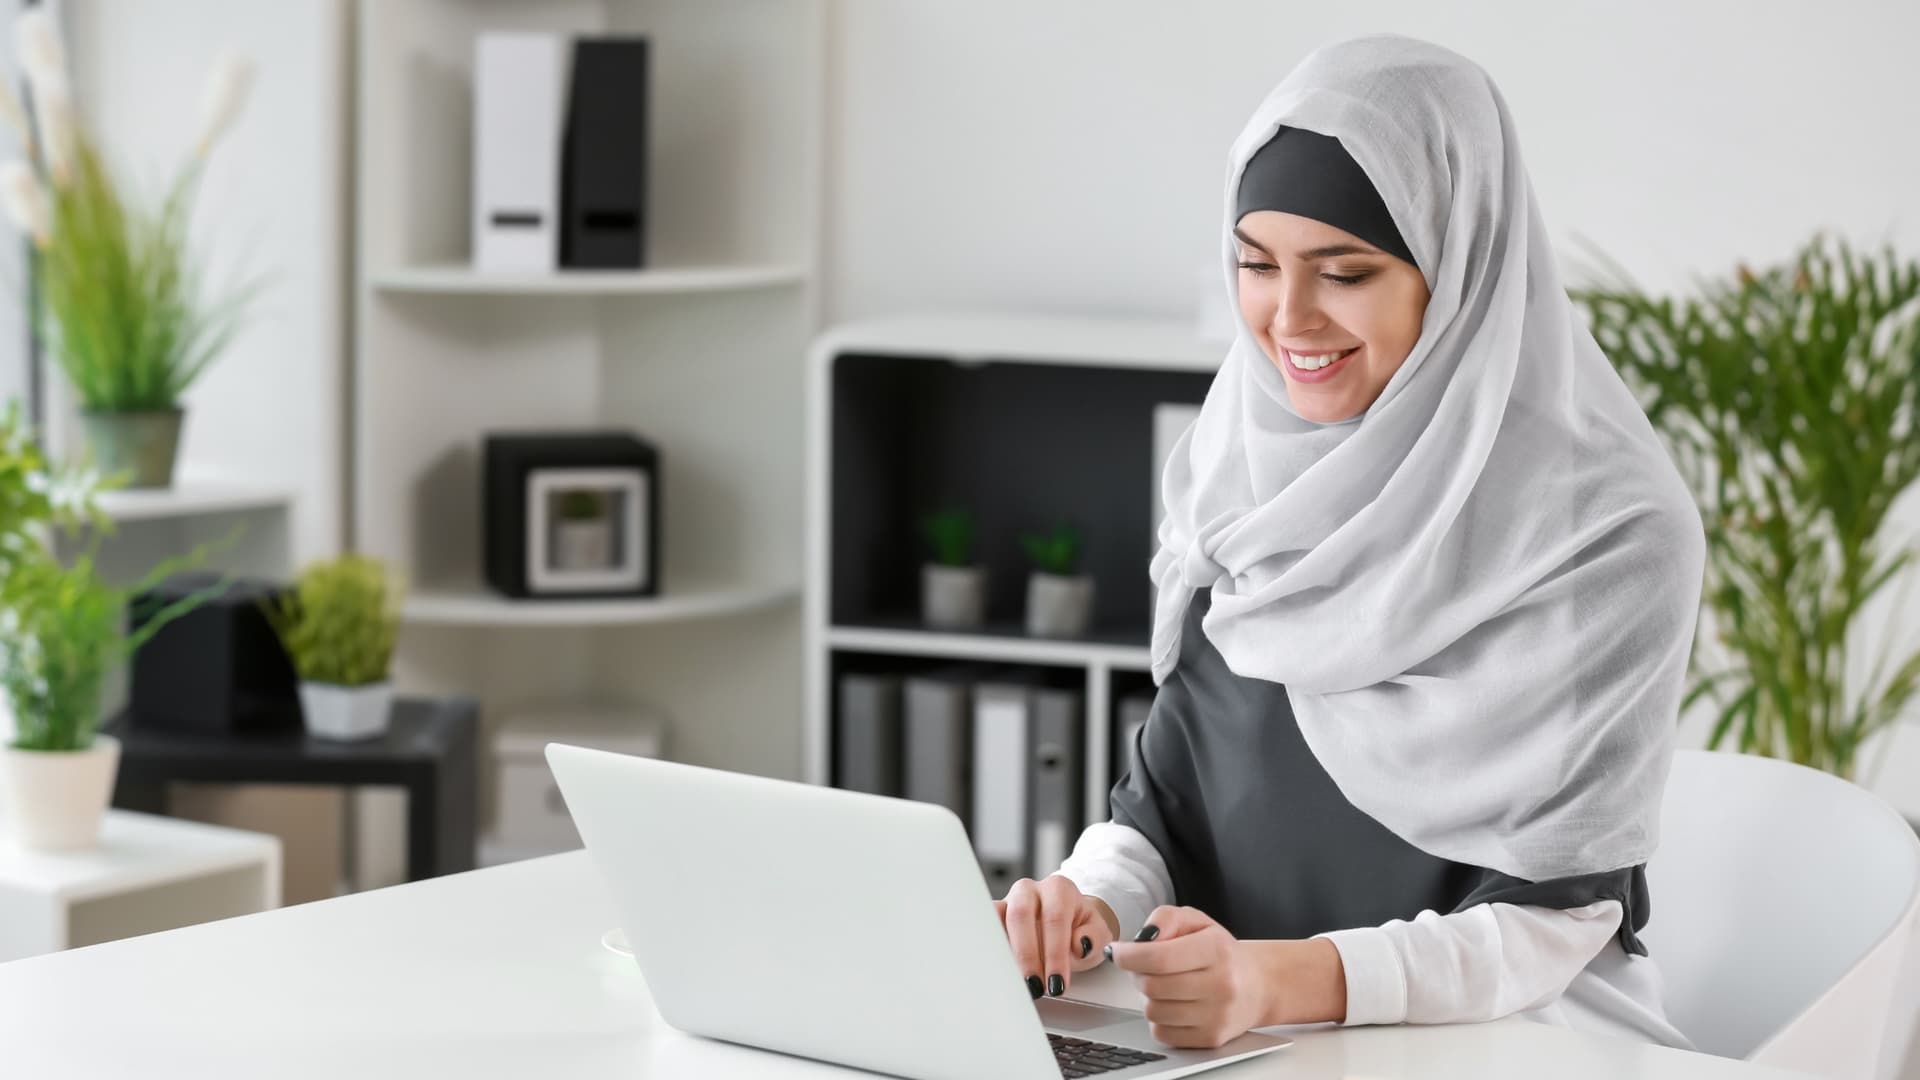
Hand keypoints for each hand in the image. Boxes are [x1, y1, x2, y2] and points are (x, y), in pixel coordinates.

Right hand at [994, 875, 1118, 1000]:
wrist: (1067, 923)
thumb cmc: (1081, 930)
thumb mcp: (1098, 934)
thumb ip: (1095, 937)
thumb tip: (1080, 944)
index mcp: (1058, 889)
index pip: (1054, 919)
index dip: (1055, 954)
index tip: (1057, 984)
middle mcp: (1030, 890)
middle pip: (1021, 915)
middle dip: (1026, 955)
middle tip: (1034, 986)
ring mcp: (1008, 901)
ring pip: (996, 919)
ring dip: (1003, 953)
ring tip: (1014, 983)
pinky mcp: (993, 915)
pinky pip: (984, 927)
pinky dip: (987, 949)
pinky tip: (996, 972)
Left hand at [1105, 905, 1269, 1048]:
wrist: (1257, 985)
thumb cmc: (1220, 951)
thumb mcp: (1196, 921)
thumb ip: (1165, 918)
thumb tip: (1141, 939)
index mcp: (1216, 950)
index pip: (1159, 957)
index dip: (1128, 955)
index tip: (1116, 952)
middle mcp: (1221, 985)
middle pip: (1152, 985)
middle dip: (1137, 974)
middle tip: (1143, 966)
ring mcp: (1217, 1015)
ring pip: (1153, 1011)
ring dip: (1148, 996)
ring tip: (1163, 984)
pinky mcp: (1211, 1038)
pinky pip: (1162, 1033)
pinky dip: (1158, 1018)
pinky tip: (1172, 1004)